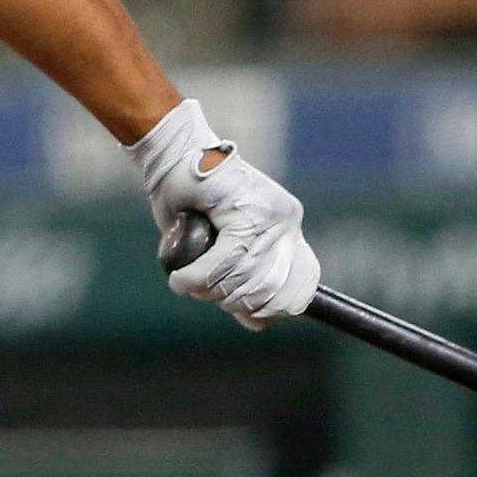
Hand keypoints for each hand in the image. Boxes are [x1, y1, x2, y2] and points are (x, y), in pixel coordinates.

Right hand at [131, 97, 320, 328]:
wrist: (174, 153)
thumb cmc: (190, 200)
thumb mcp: (221, 247)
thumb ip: (240, 280)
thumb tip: (257, 323)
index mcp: (287, 229)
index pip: (302, 286)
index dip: (275, 308)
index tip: (243, 311)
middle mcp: (286, 222)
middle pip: (270, 289)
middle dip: (232, 301)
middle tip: (204, 292)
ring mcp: (270, 216)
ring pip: (244, 278)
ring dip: (209, 291)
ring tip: (186, 284)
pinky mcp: (245, 210)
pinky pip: (222, 262)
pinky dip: (196, 278)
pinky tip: (180, 280)